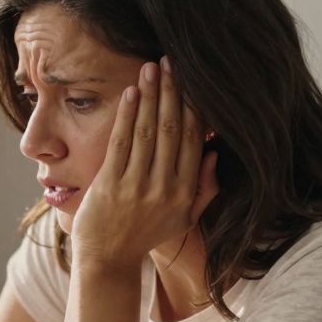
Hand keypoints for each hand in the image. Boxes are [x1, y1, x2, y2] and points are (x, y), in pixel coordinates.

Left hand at [69, 57, 219, 268]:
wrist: (107, 259)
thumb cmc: (145, 235)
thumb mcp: (183, 219)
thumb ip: (204, 190)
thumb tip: (213, 153)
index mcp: (184, 193)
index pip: (194, 141)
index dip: (195, 108)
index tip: (195, 82)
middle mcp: (163, 188)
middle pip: (173, 130)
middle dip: (173, 93)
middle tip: (173, 62)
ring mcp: (135, 186)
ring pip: (148, 132)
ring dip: (151, 96)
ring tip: (152, 68)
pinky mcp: (109, 185)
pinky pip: (121, 143)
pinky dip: (127, 115)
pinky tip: (132, 93)